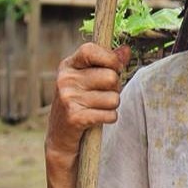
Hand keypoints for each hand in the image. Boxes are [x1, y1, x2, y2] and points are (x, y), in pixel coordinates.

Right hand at [46, 43, 130, 159]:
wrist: (61, 137)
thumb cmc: (81, 103)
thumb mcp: (89, 80)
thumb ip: (108, 63)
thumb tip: (126, 50)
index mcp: (68, 66)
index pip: (90, 50)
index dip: (110, 58)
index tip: (116, 67)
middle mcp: (65, 79)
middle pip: (111, 77)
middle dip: (115, 89)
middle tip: (103, 96)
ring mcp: (68, 98)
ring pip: (114, 98)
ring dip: (112, 106)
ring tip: (98, 109)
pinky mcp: (75, 117)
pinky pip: (110, 115)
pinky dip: (109, 118)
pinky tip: (97, 119)